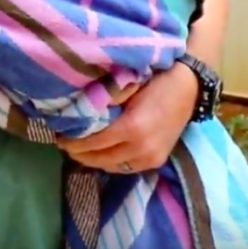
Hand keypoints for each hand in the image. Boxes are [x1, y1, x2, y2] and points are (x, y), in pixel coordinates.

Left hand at [55, 64, 198, 172]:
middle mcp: (141, 148)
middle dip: (79, 153)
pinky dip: (109, 162)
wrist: (189, 87)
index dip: (73, 142)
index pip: (93, 143)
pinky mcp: (156, 161)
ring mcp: (150, 158)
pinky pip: (126, 168)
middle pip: (99, 159)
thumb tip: (77, 109)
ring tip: (78, 148)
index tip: (58, 136)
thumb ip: (103, 100)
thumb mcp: (126, 85)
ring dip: (93, 160)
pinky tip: (99, 152)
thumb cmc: (154, 80)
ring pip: (111, 167)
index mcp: (132, 128)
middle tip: (63, 143)